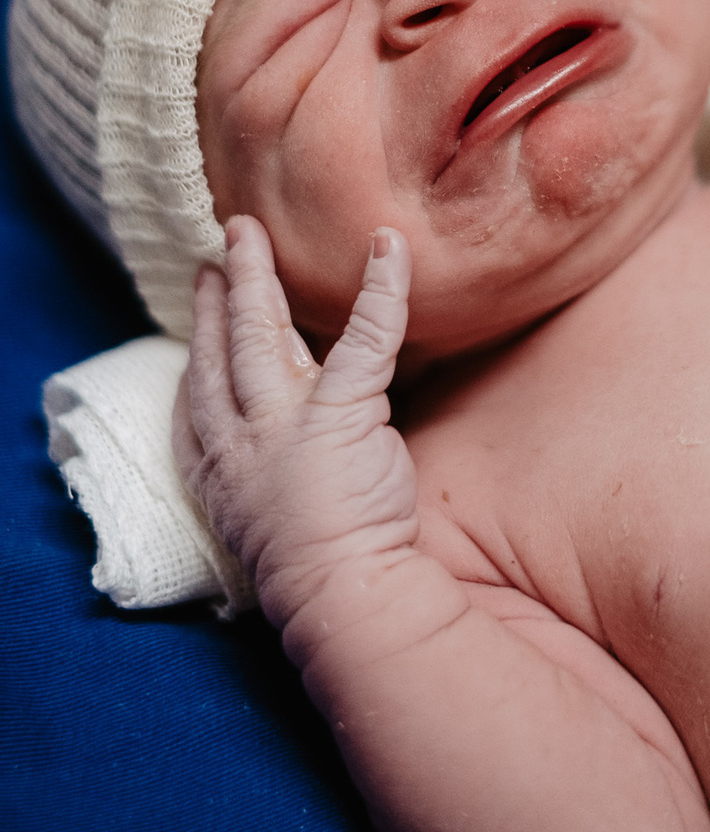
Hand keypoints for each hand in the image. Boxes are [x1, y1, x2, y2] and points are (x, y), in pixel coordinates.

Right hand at [174, 216, 417, 629]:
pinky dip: (381, 288)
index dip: (198, 342)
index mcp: (218, 467)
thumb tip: (287, 443)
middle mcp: (240, 438)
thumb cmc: (315, 567)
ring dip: (258, 277)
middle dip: (222, 291)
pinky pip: (365, 336)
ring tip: (252, 235)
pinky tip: (388, 248)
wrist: (341, 595)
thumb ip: (264, 470)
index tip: (198, 302)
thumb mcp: (261, 516)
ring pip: (263, 331)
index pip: (198, 391)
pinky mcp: (342, 412)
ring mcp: (286, 421)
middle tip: (225, 244)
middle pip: (223, 347)